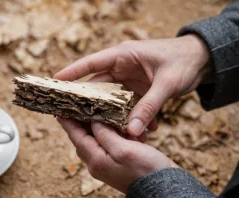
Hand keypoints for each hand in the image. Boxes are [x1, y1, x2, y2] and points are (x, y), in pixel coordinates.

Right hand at [54, 35, 210, 135]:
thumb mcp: (166, 84)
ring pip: (111, 99)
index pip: (91, 63)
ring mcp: (128, 78)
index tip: (55, 81)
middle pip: (97, 85)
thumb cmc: (183, 61)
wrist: (202, 60)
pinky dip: (131, 117)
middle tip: (75, 117)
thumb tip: (131, 131)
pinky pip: (127, 105)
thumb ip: (148, 107)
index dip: (72, 72)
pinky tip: (141, 130)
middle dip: (90, 103)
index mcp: (123, 55)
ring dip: (113, 116)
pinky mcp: (137, 88)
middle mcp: (121, 66)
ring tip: (114, 132)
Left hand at [57, 118, 177, 192]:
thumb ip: (105, 135)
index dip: (68, 123)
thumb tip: (93, 122)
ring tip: (101, 114)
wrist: (163, 188)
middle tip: (80, 107)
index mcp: (96, 160)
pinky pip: (106, 146)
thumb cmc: (146, 169)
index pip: (77, 137)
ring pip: (95, 142)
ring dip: (98, 128)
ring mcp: (105, 166)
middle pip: (83, 139)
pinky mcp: (115, 165)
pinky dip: (110, 135)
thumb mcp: (124, 149)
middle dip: (81, 123)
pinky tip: (118, 128)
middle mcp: (97, 164)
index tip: (60, 111)